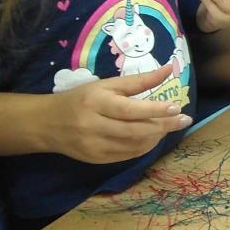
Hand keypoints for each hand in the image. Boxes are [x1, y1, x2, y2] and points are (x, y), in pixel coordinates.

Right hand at [43, 64, 191, 163]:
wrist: (46, 123)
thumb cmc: (80, 98)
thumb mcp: (106, 84)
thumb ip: (138, 81)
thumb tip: (169, 69)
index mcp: (96, 102)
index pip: (130, 109)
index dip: (155, 110)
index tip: (177, 108)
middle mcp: (94, 125)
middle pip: (135, 130)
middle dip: (163, 126)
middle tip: (184, 120)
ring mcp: (94, 146)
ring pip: (133, 145)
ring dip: (156, 137)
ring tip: (169, 126)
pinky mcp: (95, 159)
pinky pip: (126, 156)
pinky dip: (144, 147)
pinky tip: (153, 138)